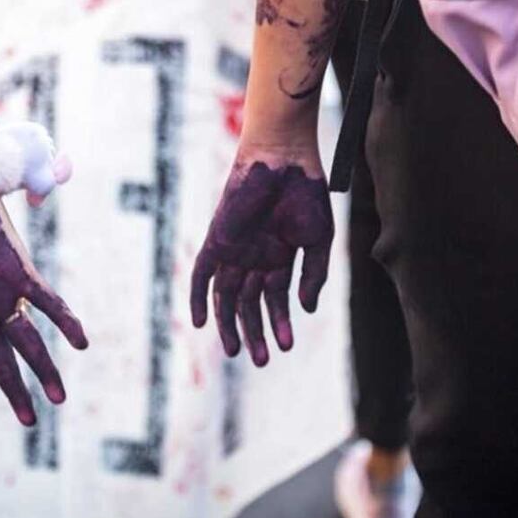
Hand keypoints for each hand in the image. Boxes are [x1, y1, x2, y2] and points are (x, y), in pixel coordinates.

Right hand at [0, 192, 87, 422]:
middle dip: (15, 391)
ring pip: (27, 340)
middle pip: (0, 360)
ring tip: (59, 399)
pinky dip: (65, 320)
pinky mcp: (18, 272)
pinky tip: (82, 342)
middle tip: (31, 421)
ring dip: (44, 369)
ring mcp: (0, 293)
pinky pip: (48, 301)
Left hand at [191, 145, 333, 365]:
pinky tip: (202, 323)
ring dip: (230, 325)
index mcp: (278, 259)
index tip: (286, 346)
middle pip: (248, 305)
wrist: (283, 158)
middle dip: (255, 333)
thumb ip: (314, 275)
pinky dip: (198, 298)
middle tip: (262, 360)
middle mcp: (253, 258)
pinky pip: (201, 274)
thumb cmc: (306, 193)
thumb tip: (306, 309)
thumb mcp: (318, 240)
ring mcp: (233, 250)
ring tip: (237, 351)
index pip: (274, 301)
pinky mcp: (216, 240)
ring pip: (226, 297)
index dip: (280, 324)